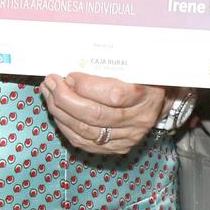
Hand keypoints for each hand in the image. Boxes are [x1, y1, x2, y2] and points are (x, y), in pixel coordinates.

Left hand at [41, 72, 164, 154]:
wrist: (161, 102)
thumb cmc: (144, 77)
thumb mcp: (137, 64)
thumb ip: (111, 62)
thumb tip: (77, 60)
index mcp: (145, 95)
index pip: (112, 95)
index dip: (86, 86)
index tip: (68, 74)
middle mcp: (137, 120)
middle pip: (94, 115)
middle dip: (64, 98)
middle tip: (51, 82)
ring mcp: (127, 138)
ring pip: (85, 130)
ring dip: (59, 111)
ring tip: (48, 93)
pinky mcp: (116, 148)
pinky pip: (84, 142)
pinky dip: (65, 127)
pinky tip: (56, 112)